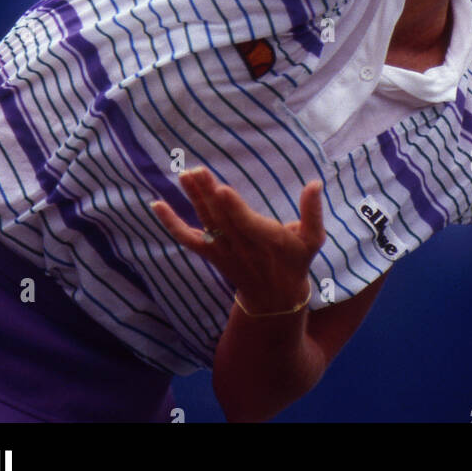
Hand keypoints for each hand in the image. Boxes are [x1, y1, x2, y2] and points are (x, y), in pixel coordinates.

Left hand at [150, 168, 325, 314]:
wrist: (274, 300)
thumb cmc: (295, 261)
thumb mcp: (313, 240)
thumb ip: (313, 212)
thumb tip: (315, 182)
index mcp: (266, 240)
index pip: (246, 224)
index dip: (233, 208)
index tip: (222, 190)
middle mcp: (241, 246)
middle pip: (221, 218)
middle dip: (208, 194)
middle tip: (196, 171)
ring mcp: (223, 249)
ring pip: (205, 222)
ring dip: (193, 198)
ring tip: (184, 176)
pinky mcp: (211, 252)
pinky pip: (188, 238)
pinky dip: (171, 223)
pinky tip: (156, 205)